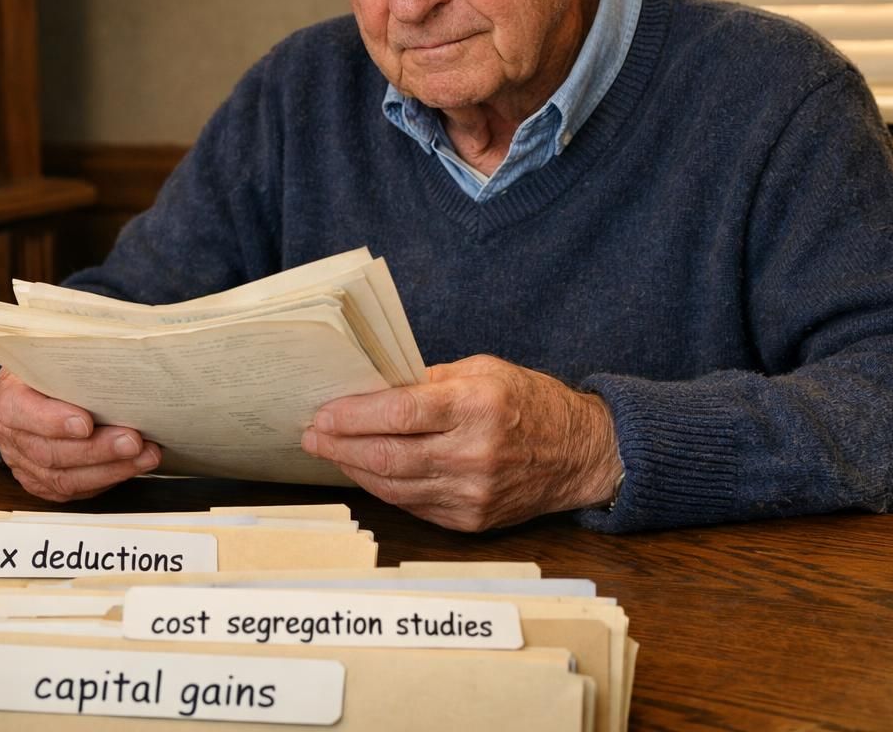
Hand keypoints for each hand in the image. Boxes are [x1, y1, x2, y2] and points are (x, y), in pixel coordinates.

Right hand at [0, 369, 161, 501]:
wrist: (27, 394)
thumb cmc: (46, 371)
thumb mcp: (49, 355)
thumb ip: (71, 362)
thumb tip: (114, 354)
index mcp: (7, 399)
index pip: (21, 412)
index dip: (53, 421)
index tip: (86, 423)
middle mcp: (12, 437)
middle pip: (51, 452)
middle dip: (98, 450)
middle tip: (133, 441)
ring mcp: (25, 465)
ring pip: (65, 479)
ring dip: (111, 469)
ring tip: (146, 456)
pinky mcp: (43, 483)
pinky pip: (75, 489)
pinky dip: (108, 479)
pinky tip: (133, 466)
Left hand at [300, 354, 623, 531]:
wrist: (580, 454)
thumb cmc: (530, 402)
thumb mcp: (483, 370)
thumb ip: (427, 381)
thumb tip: (372, 388)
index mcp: (477, 405)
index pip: (400, 413)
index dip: (353, 416)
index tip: (323, 413)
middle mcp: (474, 453)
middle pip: (388, 456)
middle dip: (340, 446)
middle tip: (312, 435)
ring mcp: (472, 493)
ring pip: (394, 486)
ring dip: (354, 470)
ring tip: (330, 452)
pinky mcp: (470, 520)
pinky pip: (413, 505)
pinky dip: (384, 488)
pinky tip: (366, 471)